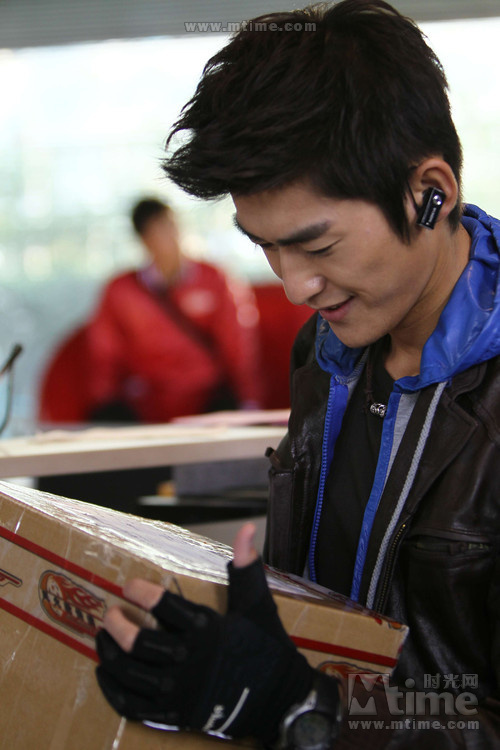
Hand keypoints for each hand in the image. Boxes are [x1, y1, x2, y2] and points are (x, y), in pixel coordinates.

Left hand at [95, 523, 315, 742]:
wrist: (279, 700)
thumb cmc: (266, 649)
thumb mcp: (257, 604)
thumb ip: (246, 567)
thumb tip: (246, 528)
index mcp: (206, 630)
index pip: (165, 605)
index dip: (142, 592)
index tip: (130, 586)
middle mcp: (189, 661)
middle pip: (138, 642)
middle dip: (118, 624)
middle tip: (112, 612)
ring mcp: (179, 691)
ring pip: (129, 673)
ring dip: (109, 653)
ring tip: (103, 637)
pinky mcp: (174, 715)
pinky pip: (132, 705)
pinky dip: (112, 689)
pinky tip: (105, 673)